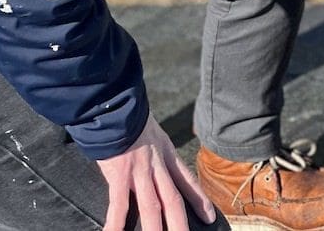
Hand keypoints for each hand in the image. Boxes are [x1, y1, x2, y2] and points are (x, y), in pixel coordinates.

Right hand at [97, 114, 216, 230]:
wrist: (114, 105)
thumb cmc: (129, 117)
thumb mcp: (152, 130)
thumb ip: (155, 150)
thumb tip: (155, 167)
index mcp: (165, 152)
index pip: (186, 179)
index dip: (199, 200)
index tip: (209, 217)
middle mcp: (156, 164)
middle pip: (173, 199)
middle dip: (181, 225)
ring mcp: (139, 171)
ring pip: (152, 207)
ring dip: (156, 230)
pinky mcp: (119, 174)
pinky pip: (119, 205)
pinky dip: (116, 224)